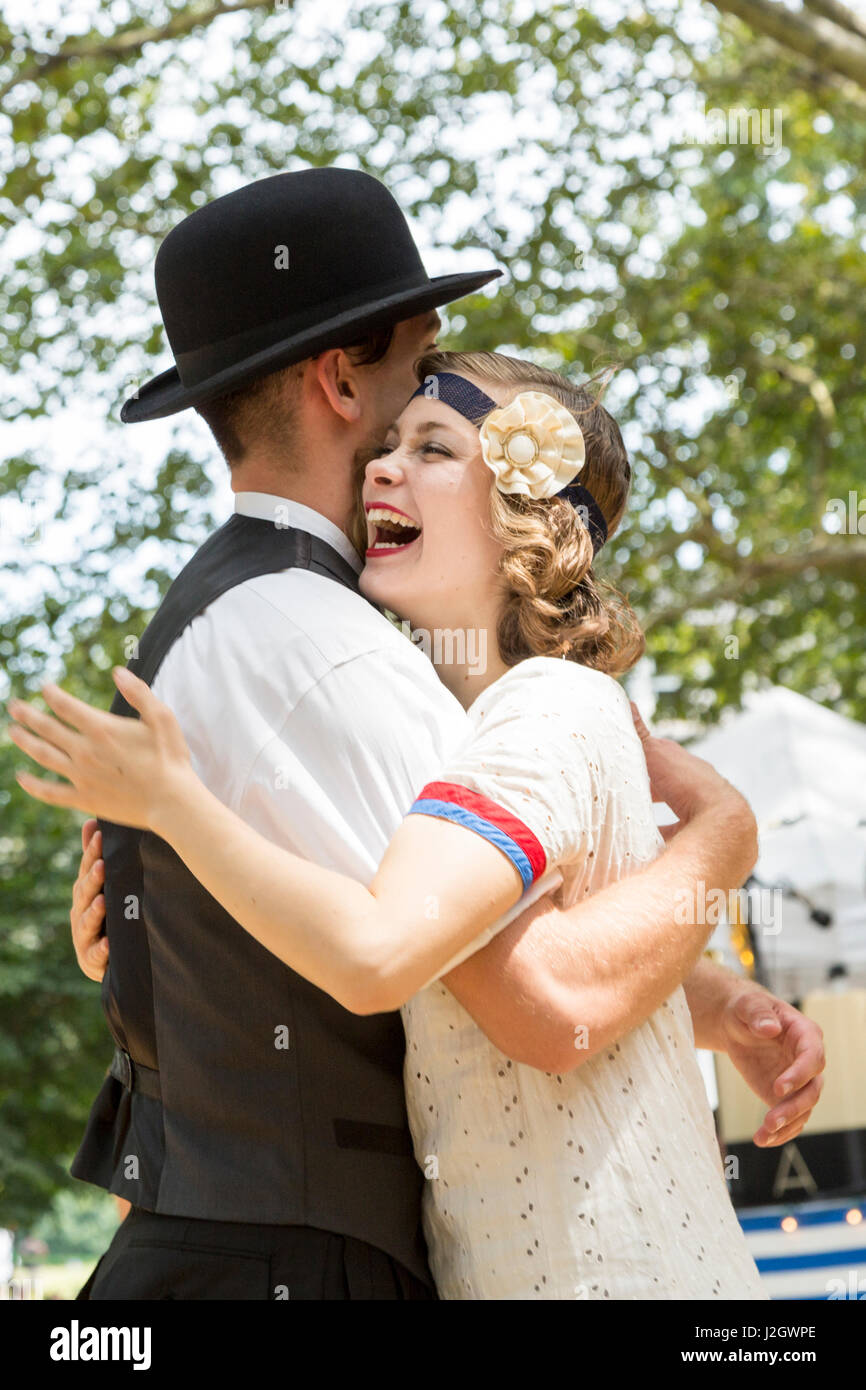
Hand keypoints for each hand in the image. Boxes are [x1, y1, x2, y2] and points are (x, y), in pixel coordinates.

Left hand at [8, 669, 192, 830]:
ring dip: (25, 741)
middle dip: (27, 714)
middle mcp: (85, 750)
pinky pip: (50, 792)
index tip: (44, 687)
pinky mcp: (83, 799)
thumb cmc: (171, 758)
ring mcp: (80, 776)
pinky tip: (21, 778)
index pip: (66, 706)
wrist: (171, 802)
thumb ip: (139, 693)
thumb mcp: (162, 718)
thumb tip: (117, 671)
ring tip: (12, 731)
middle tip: (13, 705)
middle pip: (47, 728)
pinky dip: (32, 785)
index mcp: (102, 729)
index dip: (52, 694)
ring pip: (43, 755)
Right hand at [71, 819, 108, 981]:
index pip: (87, 869)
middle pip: (85, 893)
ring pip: (86, 922)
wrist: (105, 956)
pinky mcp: (91, 959)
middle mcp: (80, 911)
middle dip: (93, 879)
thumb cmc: (104, 912)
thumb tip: (91, 820)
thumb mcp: (99, 884)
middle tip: (103, 865)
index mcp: (84, 891)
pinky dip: (101, 949)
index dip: (92, 853)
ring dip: (94, 912)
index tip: (100, 837)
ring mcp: (84, 935)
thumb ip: (94, 856)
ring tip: (102, 902)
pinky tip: (107, 944)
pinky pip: (95, 954)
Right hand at [630, 701, 756, 852]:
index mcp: (685, 765)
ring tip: (634, 821)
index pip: (662, 757)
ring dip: (656, 814)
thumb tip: (628, 704)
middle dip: (651, 788)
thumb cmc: (689, 784)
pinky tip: (646, 845)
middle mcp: (696, 785)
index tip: (627, 764)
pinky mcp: (699, 835)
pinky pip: (676, 835)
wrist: (721, 822)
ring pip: (674, 810)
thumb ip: (640, 733)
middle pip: (668, 784)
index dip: (644, 759)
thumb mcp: (657, 755)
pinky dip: (660, 838)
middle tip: (628, 792)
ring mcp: (700, 811)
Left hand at [719, 984, 824, 1146]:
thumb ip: (759, 1014)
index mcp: (805, 1034)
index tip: (778, 1089)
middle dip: (794, 1107)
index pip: (812, 1058)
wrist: (736, 1024)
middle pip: (812, 1089)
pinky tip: (763, 1140)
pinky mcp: (786, 1095)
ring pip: (804, 1108)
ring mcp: (799, 1080)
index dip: (799, 1074)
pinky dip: (780, 1132)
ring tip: (763, 1136)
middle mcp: (808, 1060)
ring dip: (787, 1125)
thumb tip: (770, 1028)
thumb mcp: (748, 1005)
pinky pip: (791, 1118)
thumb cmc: (746, 1009)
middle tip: (770, 1120)